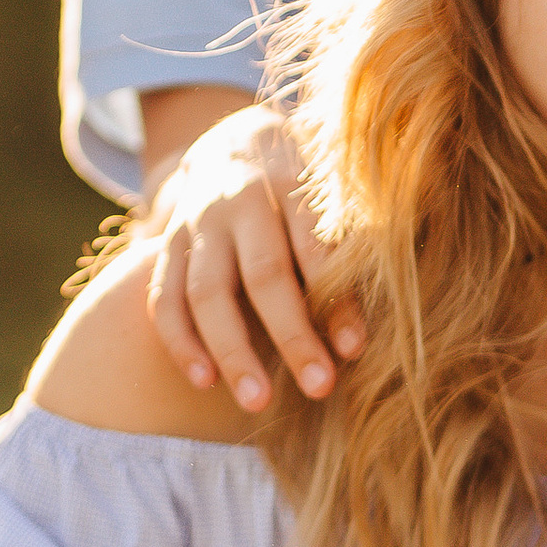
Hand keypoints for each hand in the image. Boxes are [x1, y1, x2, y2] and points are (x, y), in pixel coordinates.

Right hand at [143, 107, 360, 409]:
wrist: (233, 143)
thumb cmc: (305, 188)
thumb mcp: (332, 196)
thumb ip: (352, 245)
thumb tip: (382, 320)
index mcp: (292, 185)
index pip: (315, 246)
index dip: (335, 299)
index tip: (355, 350)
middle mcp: (239, 200)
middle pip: (262, 273)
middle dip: (291, 335)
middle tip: (319, 388)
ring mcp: (197, 223)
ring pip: (206, 291)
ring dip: (232, 351)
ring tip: (256, 402)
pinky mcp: (166, 245)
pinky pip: (164, 298)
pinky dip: (181, 342)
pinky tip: (204, 382)